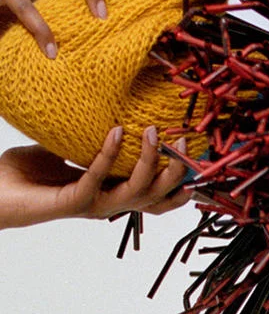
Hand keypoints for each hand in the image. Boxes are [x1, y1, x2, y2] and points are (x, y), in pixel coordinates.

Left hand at [0, 126, 189, 229]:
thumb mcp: (65, 149)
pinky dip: (108, 154)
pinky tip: (114, 131)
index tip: (202, 161)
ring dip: (148, 161)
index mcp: (109, 193)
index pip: (155, 196)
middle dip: (175, 171)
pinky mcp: (69, 204)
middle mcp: (104, 203)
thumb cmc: (22, 176)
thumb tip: (112, 108)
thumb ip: (89, 139)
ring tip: (151, 131)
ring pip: (134, 192)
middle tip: (183, 140)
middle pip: (155, 197)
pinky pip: (97, 180)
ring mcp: (89, 205)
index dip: (180, 185)